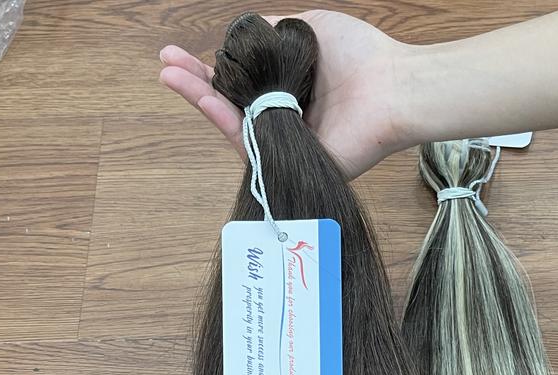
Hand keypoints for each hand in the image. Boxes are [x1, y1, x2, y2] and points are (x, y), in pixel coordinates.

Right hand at [159, 10, 414, 179]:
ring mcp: (289, 142)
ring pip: (238, 125)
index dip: (214, 69)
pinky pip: (256, 146)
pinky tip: (207, 99)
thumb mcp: (307, 28)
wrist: (391, 86)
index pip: (244, 82)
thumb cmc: (362, 56)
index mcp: (292, 90)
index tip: (185, 52)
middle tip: (166, 67)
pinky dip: (229, 122)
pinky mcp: (295, 162)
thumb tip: (244, 32)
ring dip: (202, 100)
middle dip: (197, 84)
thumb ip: (273, 32)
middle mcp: (288, 117)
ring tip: (171, 77)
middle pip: (234, 105)